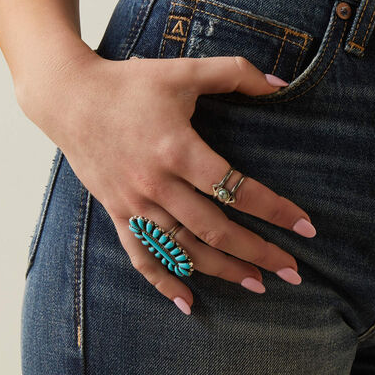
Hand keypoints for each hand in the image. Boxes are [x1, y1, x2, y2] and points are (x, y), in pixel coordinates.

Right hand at [18, 48, 315, 312]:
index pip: (235, 190)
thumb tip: (280, 84)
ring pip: (183, 250)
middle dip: (258, 253)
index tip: (306, 227)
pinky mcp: (117, 214)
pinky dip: (164, 282)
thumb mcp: (184, 70)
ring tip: (258, 285)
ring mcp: (134, 204)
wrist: (68, 98)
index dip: (275, 210)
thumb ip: (235, 73)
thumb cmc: (130, 83)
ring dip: (223, 271)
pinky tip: (189, 303)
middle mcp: (156, 184)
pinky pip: (141, 257)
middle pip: (215, 230)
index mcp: (177, 149)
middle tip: (293, 271)